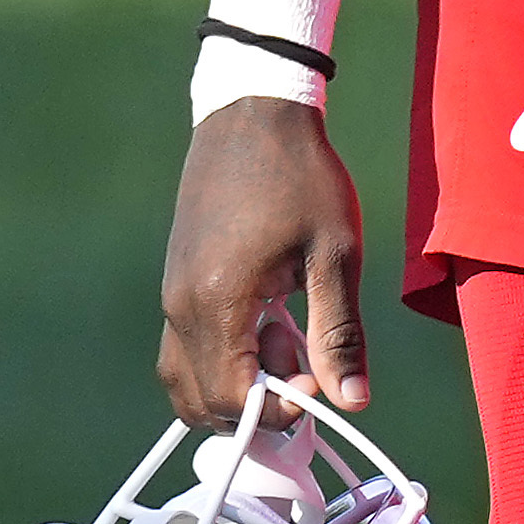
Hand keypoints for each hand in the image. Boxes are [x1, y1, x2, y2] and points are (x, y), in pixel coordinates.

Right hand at [161, 97, 369, 419]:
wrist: (253, 111)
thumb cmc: (300, 176)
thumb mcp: (335, 255)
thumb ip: (339, 333)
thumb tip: (351, 399)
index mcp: (217, 301)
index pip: (231, 399)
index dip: (277, 412)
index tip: (318, 384)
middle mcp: (180, 305)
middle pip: (200, 401)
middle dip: (257, 404)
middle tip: (305, 361)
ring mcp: (171, 294)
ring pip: (187, 379)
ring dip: (238, 382)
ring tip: (288, 336)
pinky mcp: (176, 282)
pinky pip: (188, 347)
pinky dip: (225, 356)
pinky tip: (270, 319)